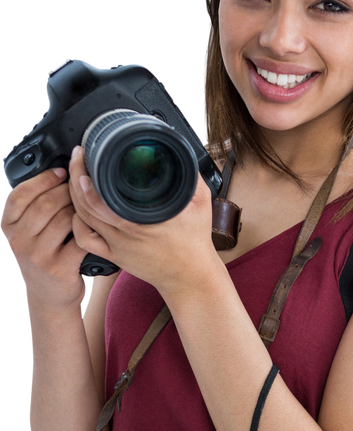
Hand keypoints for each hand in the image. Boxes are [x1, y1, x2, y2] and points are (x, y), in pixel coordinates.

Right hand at [1, 166, 87, 311]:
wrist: (48, 298)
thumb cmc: (42, 257)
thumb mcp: (25, 232)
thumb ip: (31, 207)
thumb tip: (55, 169)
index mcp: (7, 226)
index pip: (19, 194)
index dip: (43, 179)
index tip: (62, 172)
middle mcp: (17, 241)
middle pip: (45, 204)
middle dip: (67, 192)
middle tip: (80, 189)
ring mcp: (37, 256)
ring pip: (63, 219)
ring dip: (79, 209)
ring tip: (86, 207)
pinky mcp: (58, 268)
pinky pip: (79, 239)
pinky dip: (88, 230)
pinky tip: (92, 226)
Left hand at [68, 145, 219, 296]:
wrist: (190, 276)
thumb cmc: (195, 241)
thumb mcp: (200, 203)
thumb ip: (191, 177)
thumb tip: (181, 154)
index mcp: (142, 218)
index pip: (101, 195)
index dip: (86, 174)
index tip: (86, 154)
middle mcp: (126, 232)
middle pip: (85, 202)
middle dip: (75, 176)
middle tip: (77, 158)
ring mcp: (117, 246)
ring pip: (82, 218)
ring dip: (73, 196)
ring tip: (76, 177)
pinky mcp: (114, 256)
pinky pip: (85, 240)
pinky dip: (76, 223)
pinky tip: (77, 211)